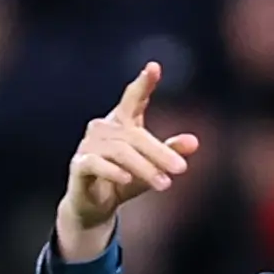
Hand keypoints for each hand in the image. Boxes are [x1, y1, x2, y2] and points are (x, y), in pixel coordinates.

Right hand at [56, 62, 199, 262]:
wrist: (95, 206)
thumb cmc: (125, 181)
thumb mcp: (153, 168)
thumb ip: (170, 153)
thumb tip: (194, 141)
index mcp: (122, 123)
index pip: (133, 99)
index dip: (143, 83)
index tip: (154, 67)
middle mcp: (103, 128)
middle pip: (135, 135)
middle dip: (160, 152)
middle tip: (181, 169)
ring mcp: (88, 145)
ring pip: (120, 151)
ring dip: (144, 167)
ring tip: (164, 184)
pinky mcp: (79, 165)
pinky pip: (96, 163)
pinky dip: (113, 171)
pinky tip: (129, 179)